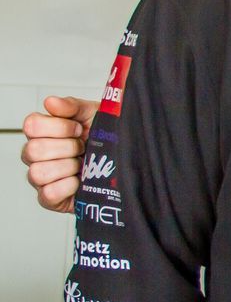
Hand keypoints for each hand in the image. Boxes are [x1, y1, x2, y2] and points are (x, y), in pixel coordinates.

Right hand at [20, 95, 96, 213]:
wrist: (128, 164)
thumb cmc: (106, 139)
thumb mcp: (94, 115)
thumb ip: (72, 106)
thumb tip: (51, 102)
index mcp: (43, 132)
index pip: (31, 125)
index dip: (60, 127)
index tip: (80, 129)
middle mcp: (36, 154)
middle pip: (34, 149)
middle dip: (68, 148)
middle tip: (84, 148)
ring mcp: (41, 177)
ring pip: (38, 173)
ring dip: (67, 168)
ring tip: (83, 165)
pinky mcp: (51, 199)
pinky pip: (48, 194)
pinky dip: (67, 187)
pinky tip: (80, 181)